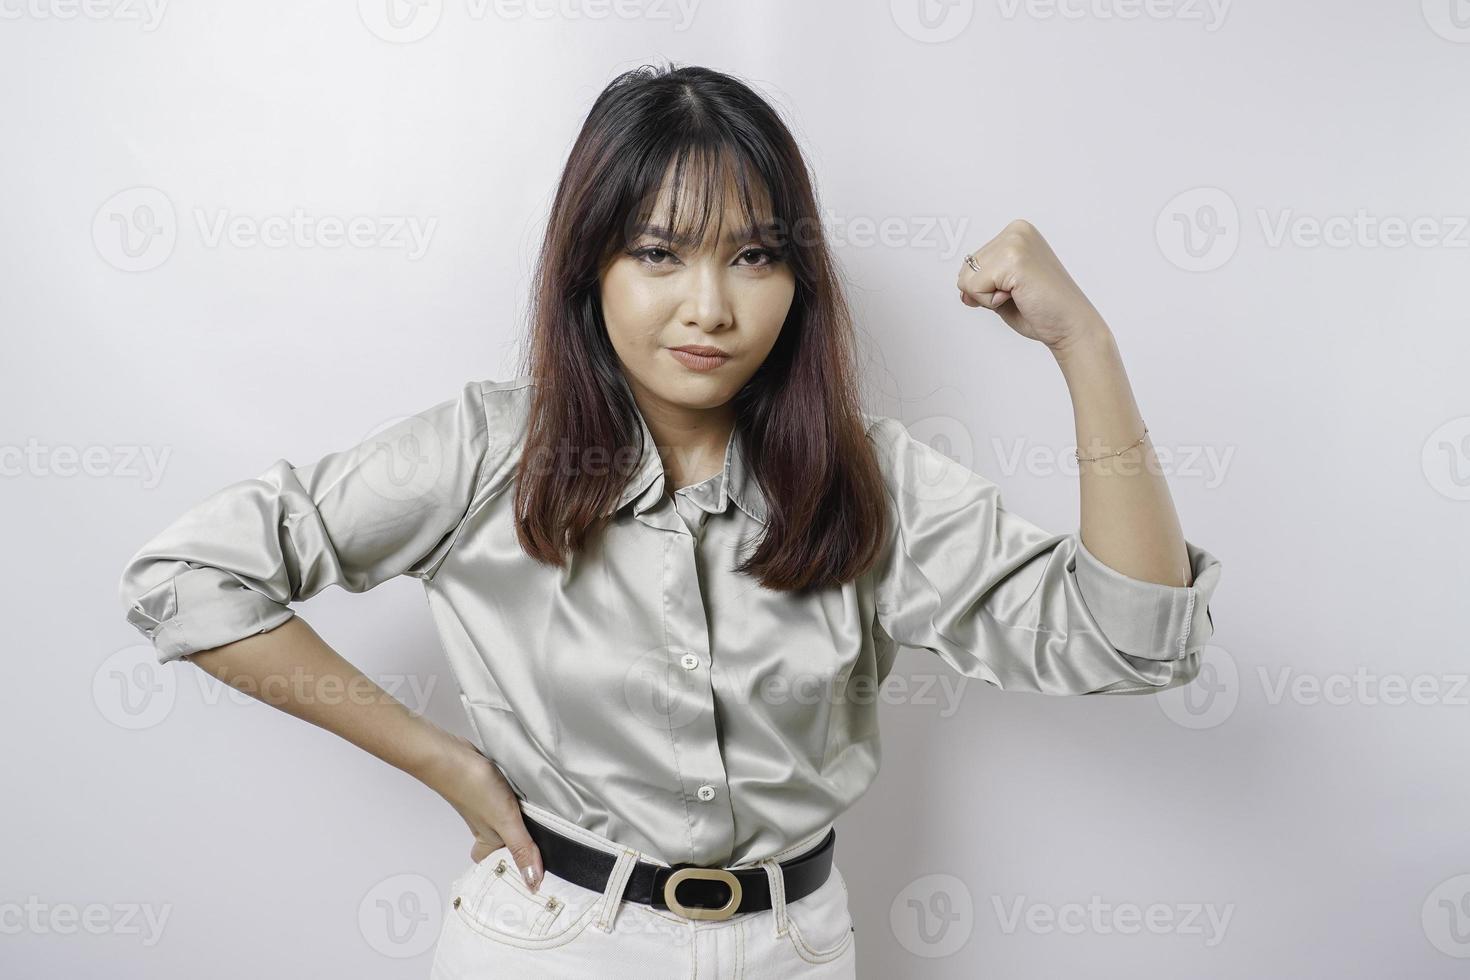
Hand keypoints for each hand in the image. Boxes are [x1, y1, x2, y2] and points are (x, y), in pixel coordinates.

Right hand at [419, 732, 545, 892]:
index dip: (523, 875)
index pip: (505, 868)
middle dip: (531, 851)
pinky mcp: (495, 794)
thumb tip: (533, 883)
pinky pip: (513, 808)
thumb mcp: (505, 822)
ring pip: (514, 827)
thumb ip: (521, 849)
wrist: (454, 755)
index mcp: (488, 845)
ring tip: (558, 834)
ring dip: (530, 828)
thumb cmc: (475, 789)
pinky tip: (538, 806)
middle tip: (560, 860)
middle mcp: (489, 831)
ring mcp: (491, 811)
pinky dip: (525, 809)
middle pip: (512, 848)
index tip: (549, 882)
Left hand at [955, 219, 1109, 355]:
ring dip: (988, 297)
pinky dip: (991, 302)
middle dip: (986, 292)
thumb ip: (980, 282)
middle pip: (966, 269)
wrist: (1071, 326)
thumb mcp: (1003, 290)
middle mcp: (1017, 230)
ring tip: (1020, 295)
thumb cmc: (1043, 310)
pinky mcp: (1013, 259)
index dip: (986, 287)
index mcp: (1017, 232)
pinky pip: (974, 287)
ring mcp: (1016, 242)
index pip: (972, 263)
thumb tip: (962, 286)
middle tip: (1020, 295)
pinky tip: (1020, 297)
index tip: (1017, 289)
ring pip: (967, 278)